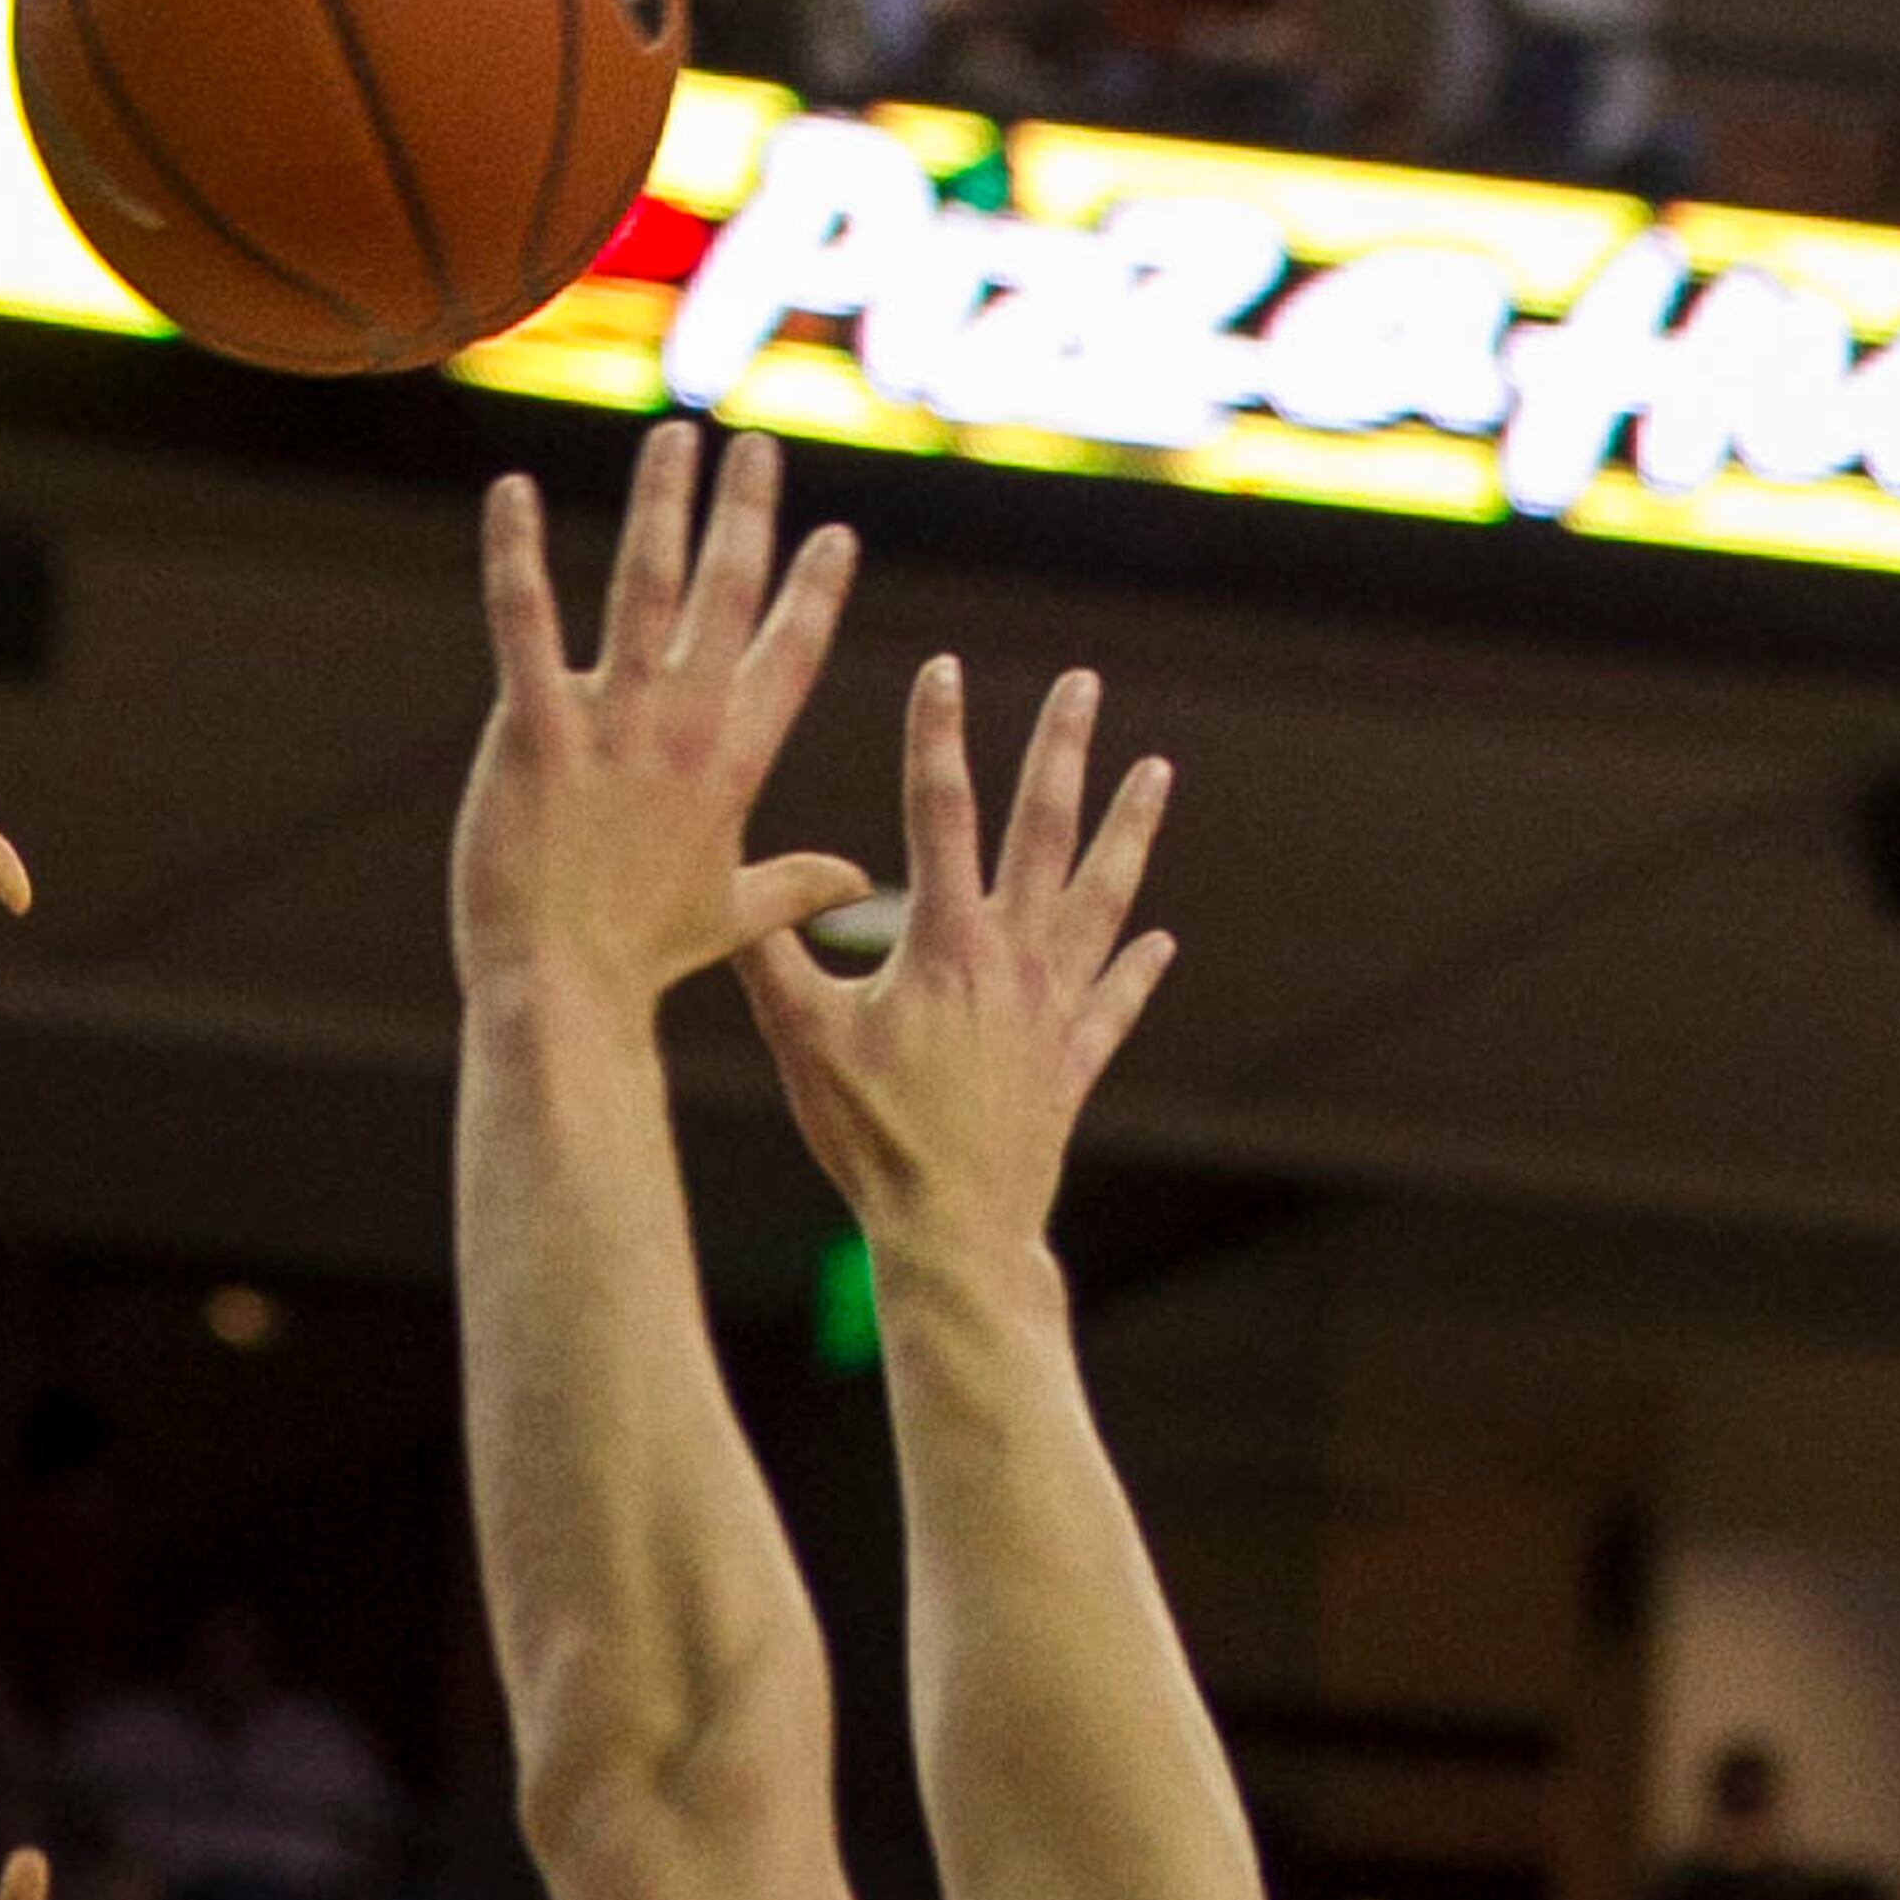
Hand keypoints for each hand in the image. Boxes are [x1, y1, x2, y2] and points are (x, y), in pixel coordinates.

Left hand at [452, 423, 868, 1014]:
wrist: (563, 996)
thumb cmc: (637, 961)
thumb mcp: (732, 918)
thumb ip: (798, 884)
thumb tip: (862, 884)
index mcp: (733, 765)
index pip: (790, 656)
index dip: (813, 591)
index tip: (835, 534)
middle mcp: (685, 728)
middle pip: (728, 594)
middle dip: (745, 513)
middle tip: (755, 445)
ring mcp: (613, 725)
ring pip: (645, 584)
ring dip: (662, 503)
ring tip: (674, 436)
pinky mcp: (536, 731)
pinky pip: (525, 623)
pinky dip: (514, 554)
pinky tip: (508, 490)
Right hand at [740, 653, 1171, 1255]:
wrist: (954, 1231)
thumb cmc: (872, 1142)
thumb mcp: (805, 1044)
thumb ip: (773, 961)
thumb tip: (739, 894)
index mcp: (947, 942)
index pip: (942, 810)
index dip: (939, 733)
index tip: (945, 668)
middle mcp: (1015, 960)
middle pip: (1045, 830)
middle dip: (1061, 749)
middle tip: (1082, 684)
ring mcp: (1053, 1010)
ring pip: (1102, 899)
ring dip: (1129, 831)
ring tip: (1156, 771)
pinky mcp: (1073, 1065)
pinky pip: (1113, 1005)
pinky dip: (1136, 972)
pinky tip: (1160, 943)